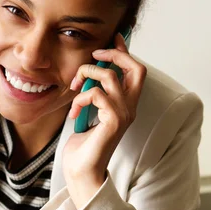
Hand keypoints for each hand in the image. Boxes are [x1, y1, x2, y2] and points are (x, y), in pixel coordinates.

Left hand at [63, 32, 145, 207]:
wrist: (82, 172)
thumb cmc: (83, 146)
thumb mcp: (87, 113)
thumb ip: (92, 95)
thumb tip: (86, 75)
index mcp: (125, 104)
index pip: (134, 71)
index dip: (124, 51)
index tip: (113, 37)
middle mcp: (130, 108)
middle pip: (137, 68)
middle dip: (115, 55)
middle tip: (95, 56)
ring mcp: (124, 114)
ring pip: (110, 76)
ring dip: (87, 75)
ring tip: (74, 88)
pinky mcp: (114, 121)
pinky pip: (96, 94)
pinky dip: (80, 98)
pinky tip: (73, 113)